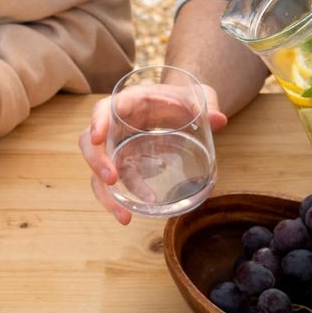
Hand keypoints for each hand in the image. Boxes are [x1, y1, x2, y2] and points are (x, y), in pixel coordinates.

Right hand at [78, 83, 226, 225]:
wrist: (177, 108)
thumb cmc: (181, 99)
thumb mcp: (197, 95)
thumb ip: (207, 103)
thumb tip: (220, 120)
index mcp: (127, 103)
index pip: (103, 109)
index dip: (97, 122)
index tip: (98, 137)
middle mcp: (115, 127)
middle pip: (91, 144)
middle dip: (97, 163)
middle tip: (111, 180)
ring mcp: (117, 149)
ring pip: (98, 173)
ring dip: (106, 195)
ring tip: (124, 216)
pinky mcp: (124, 167)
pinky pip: (115, 187)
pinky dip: (121, 201)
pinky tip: (133, 215)